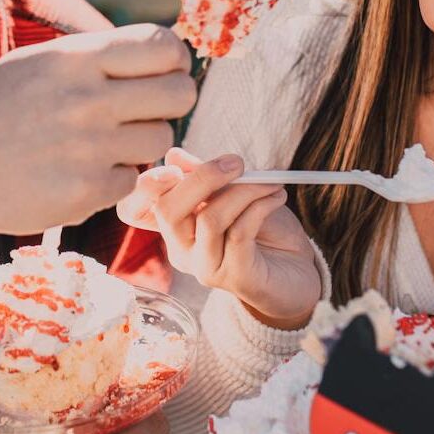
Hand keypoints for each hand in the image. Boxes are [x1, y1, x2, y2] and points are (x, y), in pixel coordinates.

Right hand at [0, 24, 195, 235]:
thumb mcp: (40, 62)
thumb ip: (98, 56)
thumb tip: (166, 52)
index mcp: (76, 58)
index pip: (164, 47)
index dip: (176, 60)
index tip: (167, 71)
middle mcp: (87, 99)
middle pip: (179, 94)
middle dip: (171, 102)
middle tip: (147, 110)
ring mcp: (88, 148)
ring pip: (160, 139)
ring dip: (141, 143)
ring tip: (103, 142)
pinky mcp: (84, 192)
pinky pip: (131, 180)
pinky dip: (113, 179)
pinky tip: (80, 172)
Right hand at [117, 147, 320, 328]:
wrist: (299, 269)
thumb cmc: (264, 229)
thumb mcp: (232, 193)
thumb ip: (203, 176)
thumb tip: (173, 154)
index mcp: (173, 225)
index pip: (133, 210)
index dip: (143, 188)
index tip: (174, 168)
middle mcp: (180, 249)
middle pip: (168, 211)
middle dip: (202, 178)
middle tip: (237, 163)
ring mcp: (205, 267)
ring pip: (209, 219)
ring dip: (243, 191)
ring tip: (270, 183)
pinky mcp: (235, 278)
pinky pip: (240, 233)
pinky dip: (260, 206)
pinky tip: (276, 198)